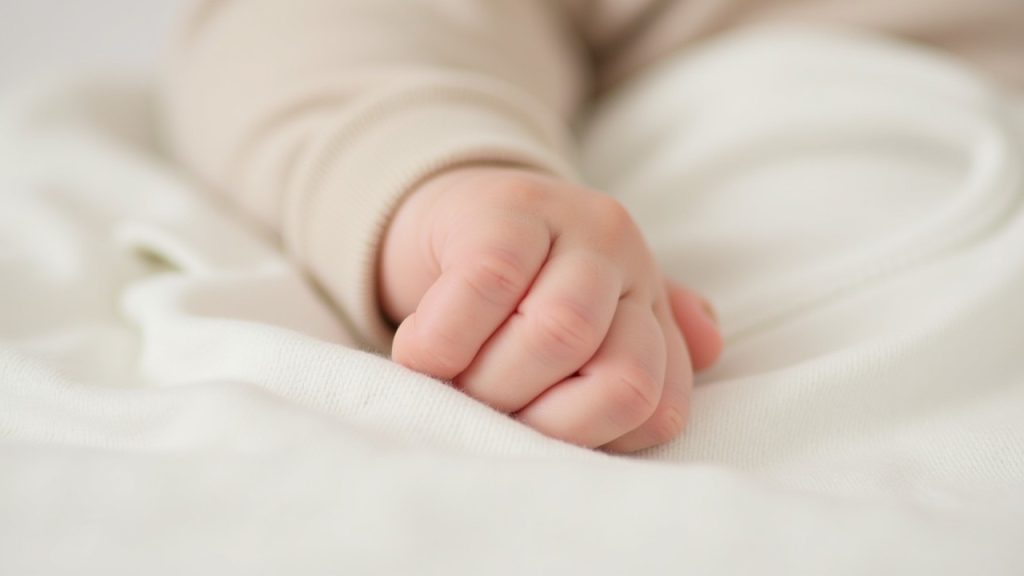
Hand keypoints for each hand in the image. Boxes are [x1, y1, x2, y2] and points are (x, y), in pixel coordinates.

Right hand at [379, 166, 721, 451]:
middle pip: (619, 376)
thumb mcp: (589, 328)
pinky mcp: (507, 206)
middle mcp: (626, 255)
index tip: (526, 427)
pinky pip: (491, 282)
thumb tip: (708, 349)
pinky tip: (419, 350)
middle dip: (538, 416)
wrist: (452, 215)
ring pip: (564, 333)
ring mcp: (573, 222)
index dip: (587, 437)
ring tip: (447, 380)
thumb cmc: (519, 291)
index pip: (658, 407)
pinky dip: (447, 338)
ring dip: (492, 381)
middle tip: (479, 409)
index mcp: (650, 303)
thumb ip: (641, 354)